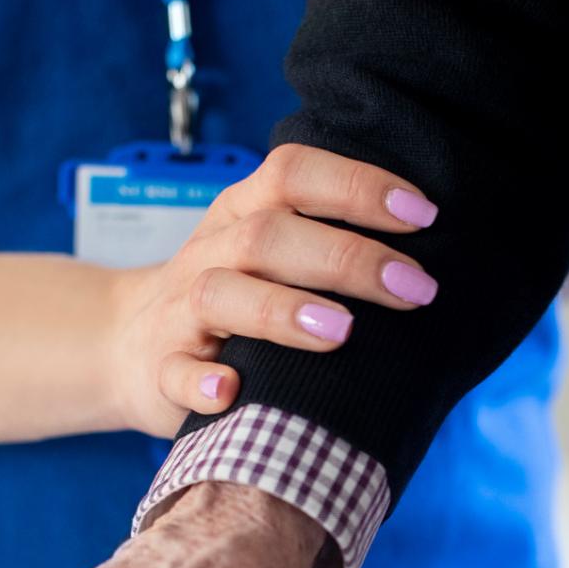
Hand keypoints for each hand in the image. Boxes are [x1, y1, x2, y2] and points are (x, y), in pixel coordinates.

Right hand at [105, 144, 442, 436]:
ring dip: (281, 310)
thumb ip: (333, 241)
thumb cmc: (235, 299)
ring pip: (220, 294)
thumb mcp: (271, 254)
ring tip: (341, 333)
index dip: (356, 186)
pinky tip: (232, 392)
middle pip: (268, 236)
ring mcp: (181, 313)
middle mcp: (211, 254)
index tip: (423, 215)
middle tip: (414, 288)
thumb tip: (441, 252)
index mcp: (242, 214)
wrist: (127, 345)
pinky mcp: (161, 371)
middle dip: (346, 258)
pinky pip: (175, 373)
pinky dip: (201, 382)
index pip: (293, 175)